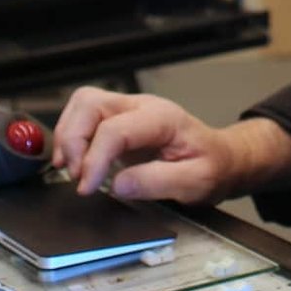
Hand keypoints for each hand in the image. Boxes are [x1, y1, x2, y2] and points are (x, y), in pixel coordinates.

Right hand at [49, 88, 290, 202]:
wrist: (221, 158)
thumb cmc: (212, 167)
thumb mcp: (196, 182)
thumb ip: (158, 182)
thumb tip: (118, 185)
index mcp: (162, 118)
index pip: (115, 129)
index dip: (95, 158)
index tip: (87, 187)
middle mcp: (141, 106)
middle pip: (90, 104)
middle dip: (74, 140)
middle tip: (77, 176)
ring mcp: (128, 110)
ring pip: (83, 103)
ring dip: (68, 135)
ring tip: (72, 169)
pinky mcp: (118, 120)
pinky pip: (84, 115)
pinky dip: (71, 135)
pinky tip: (73, 161)